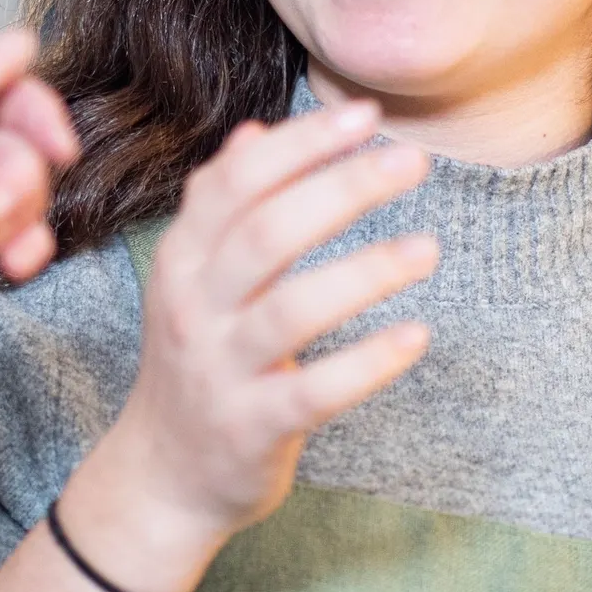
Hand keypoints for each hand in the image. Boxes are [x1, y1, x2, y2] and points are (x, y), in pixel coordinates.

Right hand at [59, 103, 436, 591]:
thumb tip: (255, 130)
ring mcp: (220, 370)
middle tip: (412, 162)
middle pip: (266, 233)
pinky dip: (367, 362)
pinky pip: (315, 391)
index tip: (366, 115)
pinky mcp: (253, 427)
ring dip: (365, 272)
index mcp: (182, 258)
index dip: (301, 143)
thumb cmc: (196, 360)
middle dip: (342, 189)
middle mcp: (193, 307)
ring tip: (428, 249)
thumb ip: (219, 204)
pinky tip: (416, 335)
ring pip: (291, 310)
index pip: (237, 181)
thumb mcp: (193, 278)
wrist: (163, 476)